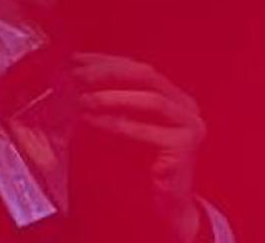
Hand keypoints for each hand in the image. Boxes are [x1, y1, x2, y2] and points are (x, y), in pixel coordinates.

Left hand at [71, 53, 206, 242]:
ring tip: (82, 99)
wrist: (164, 205)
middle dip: (109, 72)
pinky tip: (93, 121)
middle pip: (147, 75)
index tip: (74, 59)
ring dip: (113, 97)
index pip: (139, 68)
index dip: (107, 60)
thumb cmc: (140, 167)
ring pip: (151, 99)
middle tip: (76, 75)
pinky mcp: (185, 145)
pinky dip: (118, 124)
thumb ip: (111, 109)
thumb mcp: (123, 129)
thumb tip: (72, 86)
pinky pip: (148, 130)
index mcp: (174, 96)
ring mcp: (191, 124)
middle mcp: (187, 105)